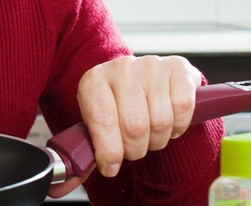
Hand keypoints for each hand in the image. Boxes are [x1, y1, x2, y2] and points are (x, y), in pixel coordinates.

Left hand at [78, 55, 200, 177]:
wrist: (140, 80)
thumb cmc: (116, 104)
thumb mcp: (95, 124)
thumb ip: (84, 153)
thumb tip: (67, 184)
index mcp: (94, 81)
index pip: (102, 121)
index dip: (110, 151)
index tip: (111, 166)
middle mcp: (121, 69)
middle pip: (135, 126)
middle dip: (135, 149)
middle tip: (133, 148)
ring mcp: (151, 66)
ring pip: (161, 121)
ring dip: (157, 139)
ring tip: (149, 134)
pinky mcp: (179, 68)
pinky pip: (183, 109)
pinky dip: (178, 126)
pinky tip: (168, 121)